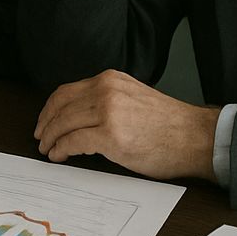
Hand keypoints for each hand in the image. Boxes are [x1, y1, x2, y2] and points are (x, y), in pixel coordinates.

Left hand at [34, 70, 218, 180]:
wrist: (196, 138)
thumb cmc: (170, 125)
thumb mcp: (133, 98)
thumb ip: (107, 100)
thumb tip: (78, 117)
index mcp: (110, 80)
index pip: (66, 91)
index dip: (49, 108)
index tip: (44, 121)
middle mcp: (106, 90)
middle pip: (61, 107)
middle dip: (46, 125)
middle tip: (40, 138)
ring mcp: (108, 112)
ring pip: (64, 124)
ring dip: (51, 139)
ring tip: (48, 149)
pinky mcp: (110, 136)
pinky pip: (73, 142)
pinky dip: (61, 149)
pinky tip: (59, 155)